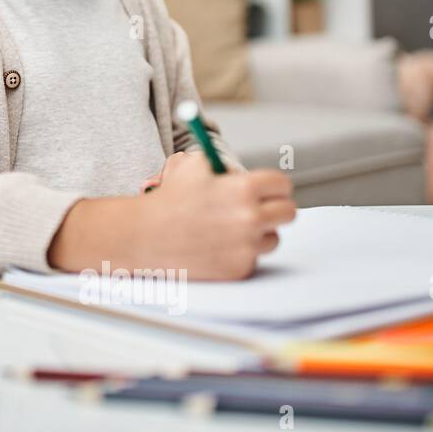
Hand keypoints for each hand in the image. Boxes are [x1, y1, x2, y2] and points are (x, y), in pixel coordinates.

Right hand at [132, 151, 296, 279]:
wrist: (144, 236)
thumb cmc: (166, 200)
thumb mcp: (190, 165)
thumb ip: (219, 163)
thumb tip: (237, 170)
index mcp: (243, 188)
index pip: (282, 185)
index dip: (274, 187)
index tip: (269, 191)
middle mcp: (250, 218)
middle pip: (288, 213)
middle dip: (275, 209)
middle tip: (261, 209)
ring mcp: (246, 246)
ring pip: (273, 238)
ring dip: (259, 233)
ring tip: (232, 229)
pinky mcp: (239, 268)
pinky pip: (253, 259)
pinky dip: (239, 253)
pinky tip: (217, 246)